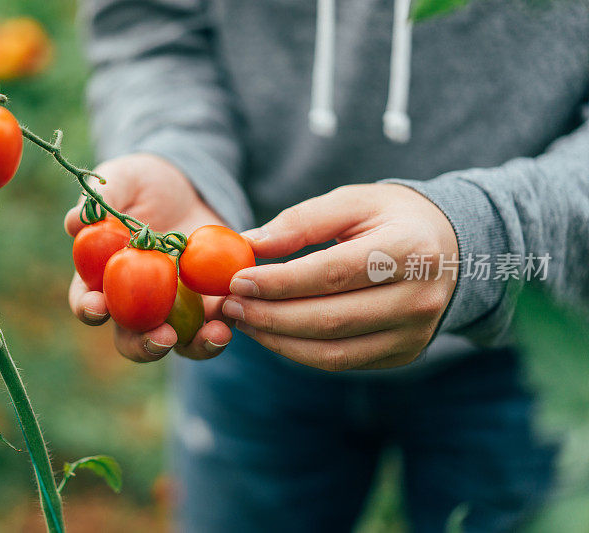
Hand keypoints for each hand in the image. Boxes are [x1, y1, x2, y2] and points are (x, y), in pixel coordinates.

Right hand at [64, 153, 231, 361]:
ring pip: (177, 342)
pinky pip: (214, 325)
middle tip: (162, 338)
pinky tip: (232, 320)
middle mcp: (134, 303)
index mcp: (102, 279)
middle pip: (131, 338)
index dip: (88, 309)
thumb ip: (101, 200)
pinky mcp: (207, 304)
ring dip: (194, 346)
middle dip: (144, 345)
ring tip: (213, 336)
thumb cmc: (143, 182)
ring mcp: (172, 308)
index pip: (87, 302)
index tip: (98, 307)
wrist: (188, 185)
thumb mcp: (123, 180)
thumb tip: (74, 222)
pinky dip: (223, 329)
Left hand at [222, 184, 458, 370]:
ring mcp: (415, 333)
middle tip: (230, 306)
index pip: (334, 273)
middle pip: (331, 319)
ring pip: (333, 352)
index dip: (281, 281)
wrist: (451, 248)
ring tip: (243, 321)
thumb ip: (302, 220)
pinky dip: (300, 352)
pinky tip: (272, 332)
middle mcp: (420, 299)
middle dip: (271, 316)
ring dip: (279, 340)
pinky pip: (342, 362)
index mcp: (411, 250)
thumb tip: (250, 243)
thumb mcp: (353, 201)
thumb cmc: (392, 218)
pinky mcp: (403, 354)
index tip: (238, 280)